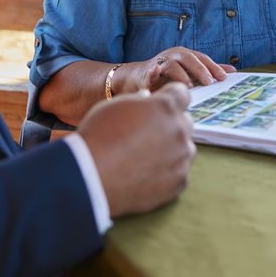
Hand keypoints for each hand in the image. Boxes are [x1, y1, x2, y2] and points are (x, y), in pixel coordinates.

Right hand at [79, 83, 195, 217]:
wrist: (90, 177)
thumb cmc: (98, 137)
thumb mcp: (115, 106)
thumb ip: (138, 101)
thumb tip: (148, 99)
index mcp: (165, 107)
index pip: (182, 94)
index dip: (171, 97)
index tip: (160, 106)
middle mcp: (178, 130)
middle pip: (184, 122)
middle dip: (170, 124)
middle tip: (147, 135)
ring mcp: (180, 158)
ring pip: (184, 149)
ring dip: (171, 149)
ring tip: (144, 157)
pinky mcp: (178, 182)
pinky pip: (179, 173)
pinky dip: (167, 172)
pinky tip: (145, 173)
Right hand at [133, 47, 234, 91]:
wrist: (142, 77)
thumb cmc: (170, 74)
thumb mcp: (191, 72)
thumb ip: (209, 71)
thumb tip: (233, 70)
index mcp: (187, 55)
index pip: (203, 59)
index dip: (213, 67)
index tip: (223, 78)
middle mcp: (175, 55)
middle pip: (190, 59)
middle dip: (200, 70)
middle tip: (209, 82)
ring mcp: (161, 62)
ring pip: (172, 65)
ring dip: (181, 74)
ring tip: (189, 85)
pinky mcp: (148, 72)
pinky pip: (151, 71)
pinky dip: (154, 71)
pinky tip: (156, 72)